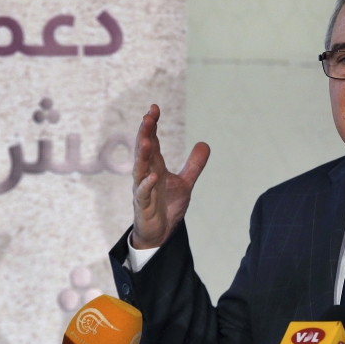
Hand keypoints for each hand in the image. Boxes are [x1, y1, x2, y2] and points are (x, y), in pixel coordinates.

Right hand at [131, 105, 209, 248]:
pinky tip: (154, 176)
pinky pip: (143, 193)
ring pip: (140, 169)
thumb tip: (205, 143)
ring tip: (146, 140)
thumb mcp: (185, 183)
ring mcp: (143, 190)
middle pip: (143, 151)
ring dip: (142, 155)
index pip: (151, 142)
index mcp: (155, 167)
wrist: (159, 234)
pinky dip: (147, 184)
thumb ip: (194, 165)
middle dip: (145, 133)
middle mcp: (146, 175)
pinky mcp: (143, 206)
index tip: (154, 108)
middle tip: (148, 117)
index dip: (152, 126)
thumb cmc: (167, 206)